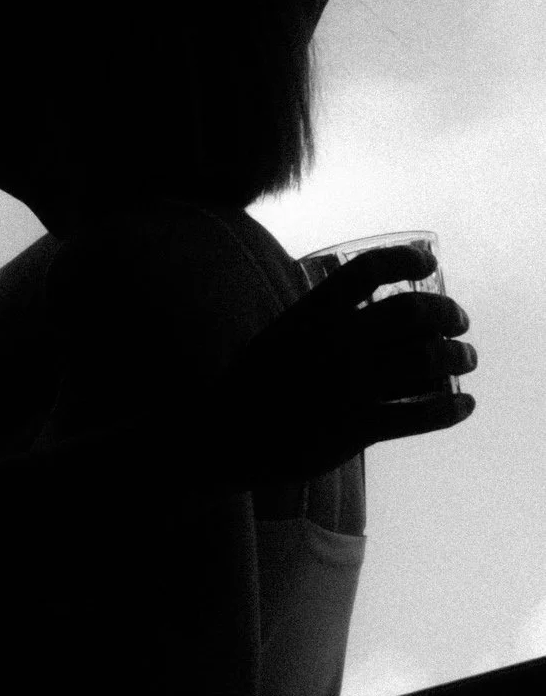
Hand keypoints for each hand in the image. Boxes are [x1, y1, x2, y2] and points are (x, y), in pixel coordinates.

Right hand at [210, 242, 476, 484]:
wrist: (228, 435)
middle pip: (411, 313)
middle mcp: (335, 344)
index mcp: (312, 314)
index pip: (368, 270)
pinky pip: (419, 415)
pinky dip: (451, 409)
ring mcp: (348, 387)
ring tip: (466, 357)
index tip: (428, 264)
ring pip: (425, 362)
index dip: (404, 260)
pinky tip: (464, 404)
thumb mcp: (281, 334)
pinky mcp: (357, 428)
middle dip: (446, 312)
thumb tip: (364, 303)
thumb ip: (320, 319)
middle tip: (459, 320)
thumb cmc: (257, 381)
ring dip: (458, 356)